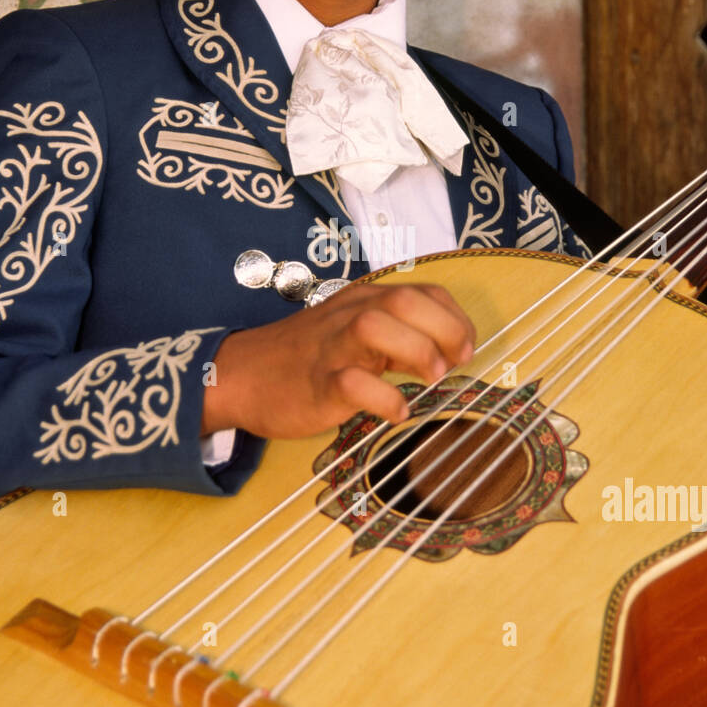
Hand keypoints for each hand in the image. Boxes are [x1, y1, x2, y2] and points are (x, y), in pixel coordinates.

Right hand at [200, 281, 475, 438]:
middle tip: (453, 364)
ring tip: (429, 380)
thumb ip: (396, 337)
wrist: (241, 376)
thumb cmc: (306, 358)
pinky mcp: (317, 383)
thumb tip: (446, 355)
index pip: (423, 293)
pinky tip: (397, 413)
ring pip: (376, 327)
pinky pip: (352, 384)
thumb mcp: (353, 334)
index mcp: (364, 301)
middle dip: (443, 330)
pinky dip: (384, 399)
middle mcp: (349, 315)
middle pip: (405, 301)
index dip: (455, 319)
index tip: (465, 350)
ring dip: (415, 351)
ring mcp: (331, 347)